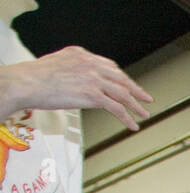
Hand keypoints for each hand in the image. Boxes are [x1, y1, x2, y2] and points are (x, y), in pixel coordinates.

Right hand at [0, 47, 152, 130]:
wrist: (26, 83)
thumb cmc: (35, 77)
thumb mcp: (58, 63)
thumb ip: (74, 68)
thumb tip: (80, 80)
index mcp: (82, 54)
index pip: (109, 66)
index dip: (121, 78)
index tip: (128, 85)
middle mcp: (90, 64)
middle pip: (120, 78)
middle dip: (135, 90)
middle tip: (146, 98)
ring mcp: (93, 79)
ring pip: (122, 93)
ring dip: (136, 105)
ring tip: (144, 114)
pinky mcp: (92, 95)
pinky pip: (116, 108)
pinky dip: (127, 118)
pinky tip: (132, 124)